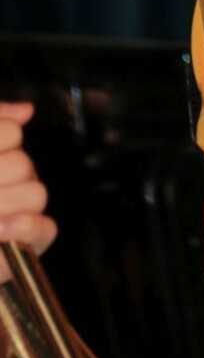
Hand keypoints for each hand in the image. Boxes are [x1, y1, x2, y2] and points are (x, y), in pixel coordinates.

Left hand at [0, 101, 56, 276]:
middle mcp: (11, 181)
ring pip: (36, 193)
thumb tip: (26, 111)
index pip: (11, 132)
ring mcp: (21, 213)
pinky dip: (24, 227)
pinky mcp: (28, 246)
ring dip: (6, 201)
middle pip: (22, 164)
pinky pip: (46, 228)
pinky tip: (1, 228)